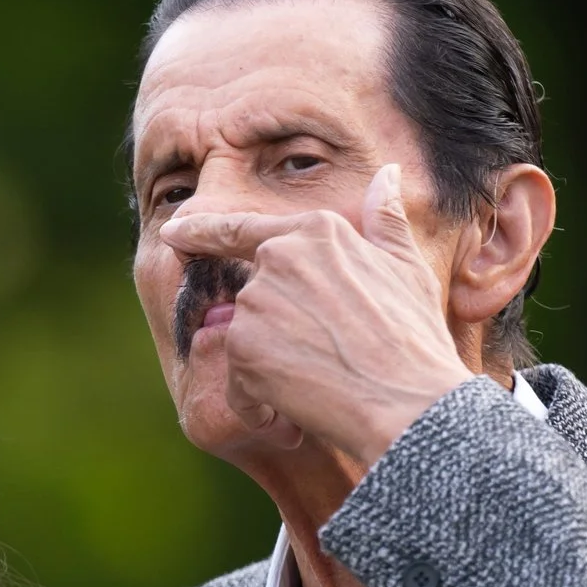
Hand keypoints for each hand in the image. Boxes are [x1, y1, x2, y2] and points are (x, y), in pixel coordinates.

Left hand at [161, 162, 475, 466]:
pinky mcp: (241, 345)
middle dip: (274, 336)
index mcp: (315, 230)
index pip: (241, 229)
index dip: (200, 232)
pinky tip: (294, 411)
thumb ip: (384, 221)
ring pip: (244, 342)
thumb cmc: (413, 339)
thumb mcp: (406, 269)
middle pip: (251, 301)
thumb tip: (388, 175)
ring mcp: (256, 299)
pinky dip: (258, 404)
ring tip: (321, 382)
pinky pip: (236, 383)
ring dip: (269, 370)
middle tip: (324, 360)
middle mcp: (278, 256)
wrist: (407, 401)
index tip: (172, 232)